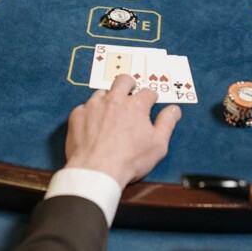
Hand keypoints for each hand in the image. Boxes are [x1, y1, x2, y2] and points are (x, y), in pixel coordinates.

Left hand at [64, 74, 180, 187]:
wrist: (97, 169)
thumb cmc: (130, 159)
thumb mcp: (158, 145)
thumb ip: (167, 123)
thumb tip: (174, 109)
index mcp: (136, 105)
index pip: (147, 92)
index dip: (151, 97)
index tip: (150, 101)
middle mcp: (114, 99)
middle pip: (122, 80)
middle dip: (129, 84)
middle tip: (129, 93)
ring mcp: (93, 105)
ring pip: (102, 92)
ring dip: (107, 98)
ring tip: (109, 111)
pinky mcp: (77, 114)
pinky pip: (84, 107)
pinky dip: (90, 114)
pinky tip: (91, 125)